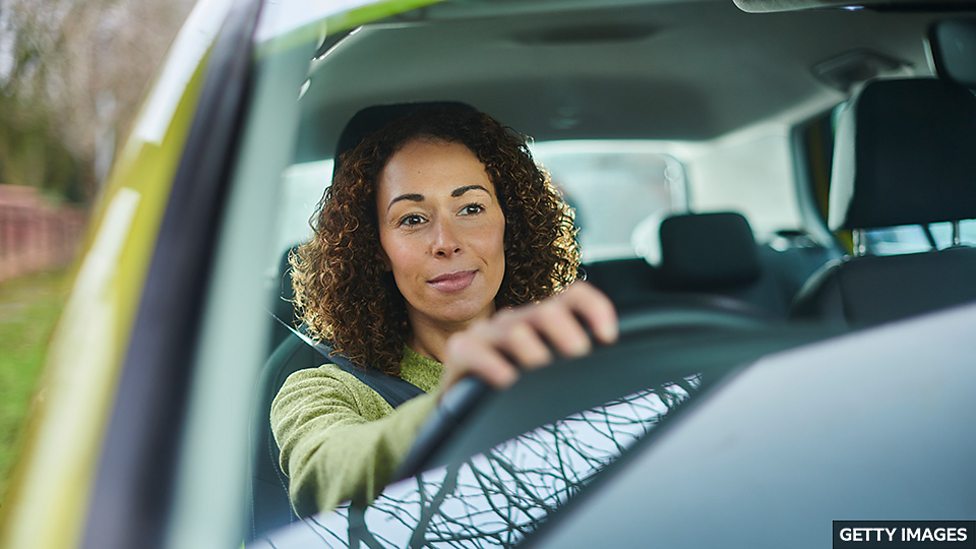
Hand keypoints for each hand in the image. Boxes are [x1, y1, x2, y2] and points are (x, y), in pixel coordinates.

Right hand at [440, 281, 617, 390]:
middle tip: (579, 354)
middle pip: (546, 311)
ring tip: (541, 367)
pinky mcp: (460, 352)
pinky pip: (475, 351)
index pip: (573, 297)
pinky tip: (507, 379)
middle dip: (567, 331)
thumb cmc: (514, 389)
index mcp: (540, 321)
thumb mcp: (548, 373)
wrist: (463, 406)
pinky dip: (492, 364)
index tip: (609, 337)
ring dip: (533, 350)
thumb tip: (616, 369)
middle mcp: (515, 320)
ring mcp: (486, 334)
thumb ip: (574, 364)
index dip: (595, 309)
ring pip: (514, 330)